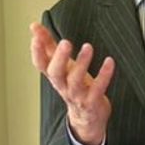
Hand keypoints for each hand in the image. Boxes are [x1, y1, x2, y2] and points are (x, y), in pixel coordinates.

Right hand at [30, 21, 114, 144]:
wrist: (87, 117)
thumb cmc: (74, 86)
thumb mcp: (61, 66)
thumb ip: (48, 45)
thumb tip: (35, 27)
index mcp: (55, 75)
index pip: (40, 64)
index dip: (36, 51)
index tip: (36, 36)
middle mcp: (63, 85)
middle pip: (55, 73)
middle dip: (59, 58)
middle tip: (65, 42)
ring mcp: (78, 95)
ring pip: (76, 81)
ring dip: (82, 64)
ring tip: (88, 47)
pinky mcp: (93, 101)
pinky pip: (98, 88)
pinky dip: (104, 75)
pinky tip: (109, 61)